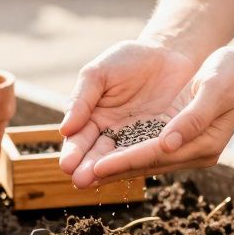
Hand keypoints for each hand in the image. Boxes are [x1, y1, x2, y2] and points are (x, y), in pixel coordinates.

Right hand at [58, 40, 197, 188]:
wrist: (169, 52)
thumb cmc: (128, 59)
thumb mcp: (99, 73)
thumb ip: (82, 99)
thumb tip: (64, 129)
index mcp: (92, 117)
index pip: (79, 140)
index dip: (73, 152)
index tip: (66, 165)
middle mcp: (112, 133)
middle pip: (97, 155)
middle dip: (87, 168)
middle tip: (80, 180)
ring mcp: (137, 139)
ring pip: (120, 159)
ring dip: (109, 172)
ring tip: (96, 182)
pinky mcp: (161, 139)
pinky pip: (149, 153)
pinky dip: (140, 163)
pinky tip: (131, 172)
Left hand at [87, 46, 233, 186]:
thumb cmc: (232, 73)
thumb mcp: (215, 89)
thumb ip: (193, 118)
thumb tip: (168, 143)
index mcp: (205, 143)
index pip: (156, 155)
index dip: (125, 162)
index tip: (97, 168)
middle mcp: (194, 151)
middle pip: (145, 164)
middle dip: (111, 171)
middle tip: (77, 179)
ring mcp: (186, 146)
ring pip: (142, 160)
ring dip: (112, 166)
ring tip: (81, 174)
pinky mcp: (178, 137)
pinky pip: (145, 149)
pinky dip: (122, 154)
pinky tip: (101, 157)